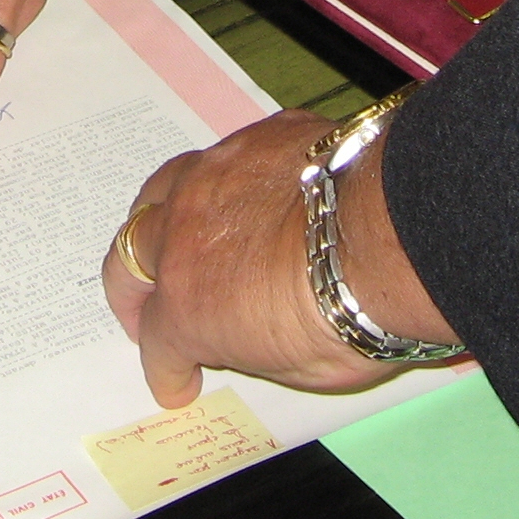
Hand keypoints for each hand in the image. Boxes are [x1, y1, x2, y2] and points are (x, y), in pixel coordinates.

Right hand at [101, 109, 451, 405]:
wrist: (389, 233)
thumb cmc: (352, 316)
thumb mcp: (299, 370)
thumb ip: (256, 347)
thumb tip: (255, 335)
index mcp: (188, 305)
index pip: (159, 342)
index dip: (165, 368)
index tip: (175, 381)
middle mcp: (182, 234)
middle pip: (128, 259)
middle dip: (132, 292)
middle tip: (144, 309)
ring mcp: (213, 175)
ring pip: (159, 191)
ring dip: (159, 223)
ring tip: (172, 236)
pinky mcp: (256, 137)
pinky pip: (222, 157)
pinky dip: (222, 184)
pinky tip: (245, 193)